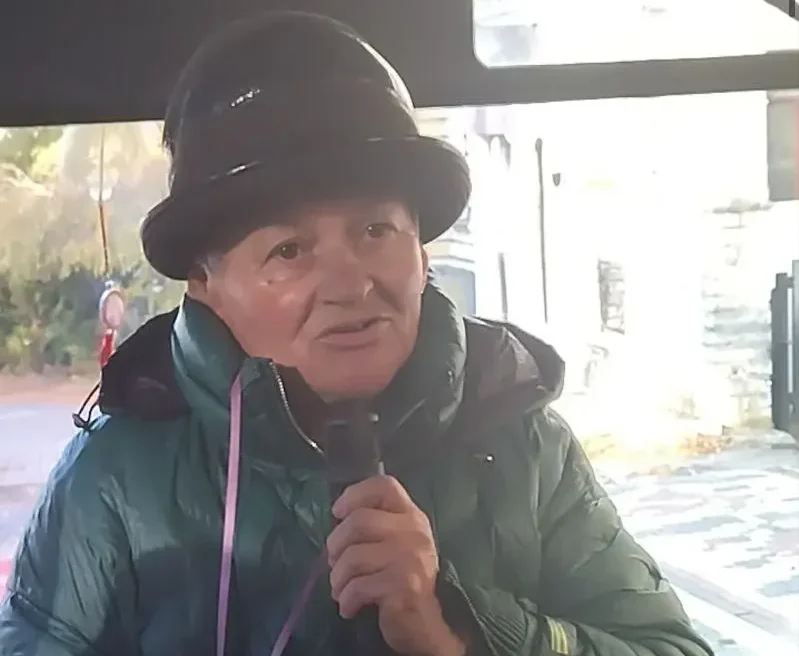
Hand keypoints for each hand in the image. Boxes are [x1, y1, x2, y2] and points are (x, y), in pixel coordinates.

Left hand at [326, 475, 465, 655]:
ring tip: (340, 589)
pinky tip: (349, 607)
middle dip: (335, 544)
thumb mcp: (394, 543)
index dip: (355, 494)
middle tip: (334, 563)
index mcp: (412, 516)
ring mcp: (411, 557)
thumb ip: (375, 523)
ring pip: (352, 556)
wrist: (424, 624)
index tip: (338, 512)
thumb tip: (337, 517)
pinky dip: (345, 599)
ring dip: (337, 577)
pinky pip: (357, 586)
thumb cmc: (400, 579)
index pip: (385, 486)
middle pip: (358, 521)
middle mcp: (415, 531)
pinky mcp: (403, 585)